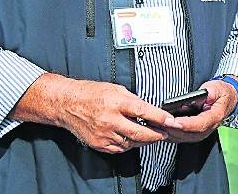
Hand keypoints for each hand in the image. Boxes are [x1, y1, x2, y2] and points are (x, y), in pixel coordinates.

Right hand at [57, 79, 181, 153]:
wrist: (68, 104)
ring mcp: (104, 134)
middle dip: (156, 135)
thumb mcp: (115, 89)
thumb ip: (132, 100)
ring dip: (142, 140)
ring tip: (149, 134)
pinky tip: (131, 138)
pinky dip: (128, 144)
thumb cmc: (91, 93)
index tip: (170, 120)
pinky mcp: (99, 143)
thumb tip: (147, 109)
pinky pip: (119, 149)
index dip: (159, 117)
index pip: (143, 111)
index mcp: (116, 102)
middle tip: (164, 133)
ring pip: (131, 143)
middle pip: (139, 133)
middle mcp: (110, 120)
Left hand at [163, 79, 237, 142]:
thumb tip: (200, 96)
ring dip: (167, 132)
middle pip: (187, 133)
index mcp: (214, 117)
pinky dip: (168, 133)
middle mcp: (207, 129)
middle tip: (157, 121)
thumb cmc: (220, 93)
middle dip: (171, 128)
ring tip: (154, 123)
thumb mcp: (217, 87)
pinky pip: (179, 137)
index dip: (185, 124)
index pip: (199, 124)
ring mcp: (200, 133)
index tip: (172, 121)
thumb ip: (209, 92)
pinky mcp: (193, 134)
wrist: (226, 100)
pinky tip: (158, 127)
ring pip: (181, 137)